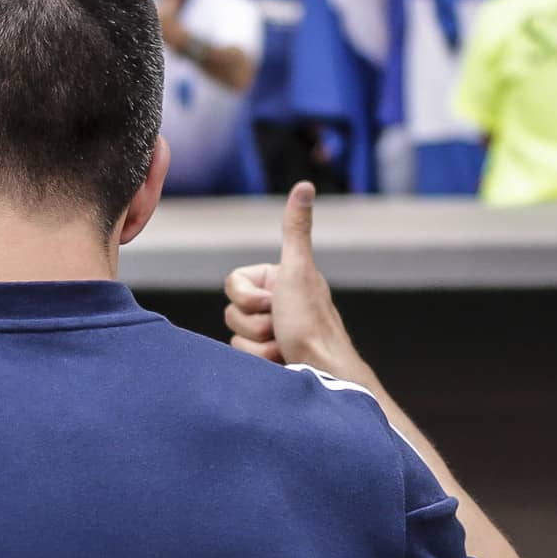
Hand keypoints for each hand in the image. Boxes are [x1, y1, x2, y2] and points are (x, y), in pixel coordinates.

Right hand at [222, 183, 357, 373]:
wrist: (324, 372)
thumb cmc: (311, 324)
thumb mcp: (297, 270)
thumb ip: (295, 229)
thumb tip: (305, 186)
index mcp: (278, 279)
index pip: (233, 282)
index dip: (246, 296)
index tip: (273, 302)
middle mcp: (275, 302)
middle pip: (232, 309)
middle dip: (254, 323)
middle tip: (281, 327)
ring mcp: (271, 330)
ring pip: (236, 333)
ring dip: (259, 345)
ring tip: (285, 346)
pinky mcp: (268, 355)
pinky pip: (243, 355)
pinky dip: (262, 361)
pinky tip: (284, 360)